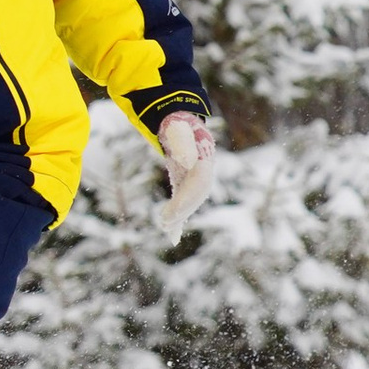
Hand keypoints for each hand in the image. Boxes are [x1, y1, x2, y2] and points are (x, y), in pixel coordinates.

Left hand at [157, 111, 216, 234]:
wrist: (187, 131)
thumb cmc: (182, 130)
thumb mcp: (180, 131)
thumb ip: (181, 142)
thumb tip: (183, 158)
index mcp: (203, 163)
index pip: (197, 185)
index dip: (187, 199)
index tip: (174, 210)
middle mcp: (203, 176)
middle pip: (195, 198)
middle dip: (182, 211)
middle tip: (165, 221)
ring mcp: (196, 184)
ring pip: (190, 205)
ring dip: (179, 218)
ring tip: (165, 228)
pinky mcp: (186, 189)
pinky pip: (184, 207)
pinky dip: (179, 223)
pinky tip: (172, 238)